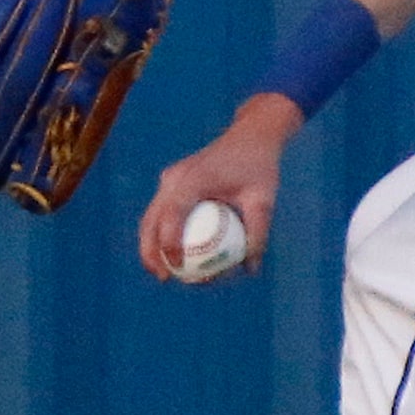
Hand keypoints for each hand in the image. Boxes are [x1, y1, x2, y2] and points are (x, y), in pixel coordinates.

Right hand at [138, 94, 302, 283]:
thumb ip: (257, 233)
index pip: (173, 213)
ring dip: (151, 245)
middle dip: (151, 251)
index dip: (169, 242)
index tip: (178, 266)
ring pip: (151, 216)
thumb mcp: (263, 200)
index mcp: (194, 178)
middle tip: (163, 278)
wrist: (252, 135)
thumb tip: (250, 269)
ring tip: (162, 273)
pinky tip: (171, 256)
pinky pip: (162, 211)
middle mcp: (176, 177)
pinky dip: (162, 233)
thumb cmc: (259, 166)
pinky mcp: (174, 182)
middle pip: (151, 218)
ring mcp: (171, 178)